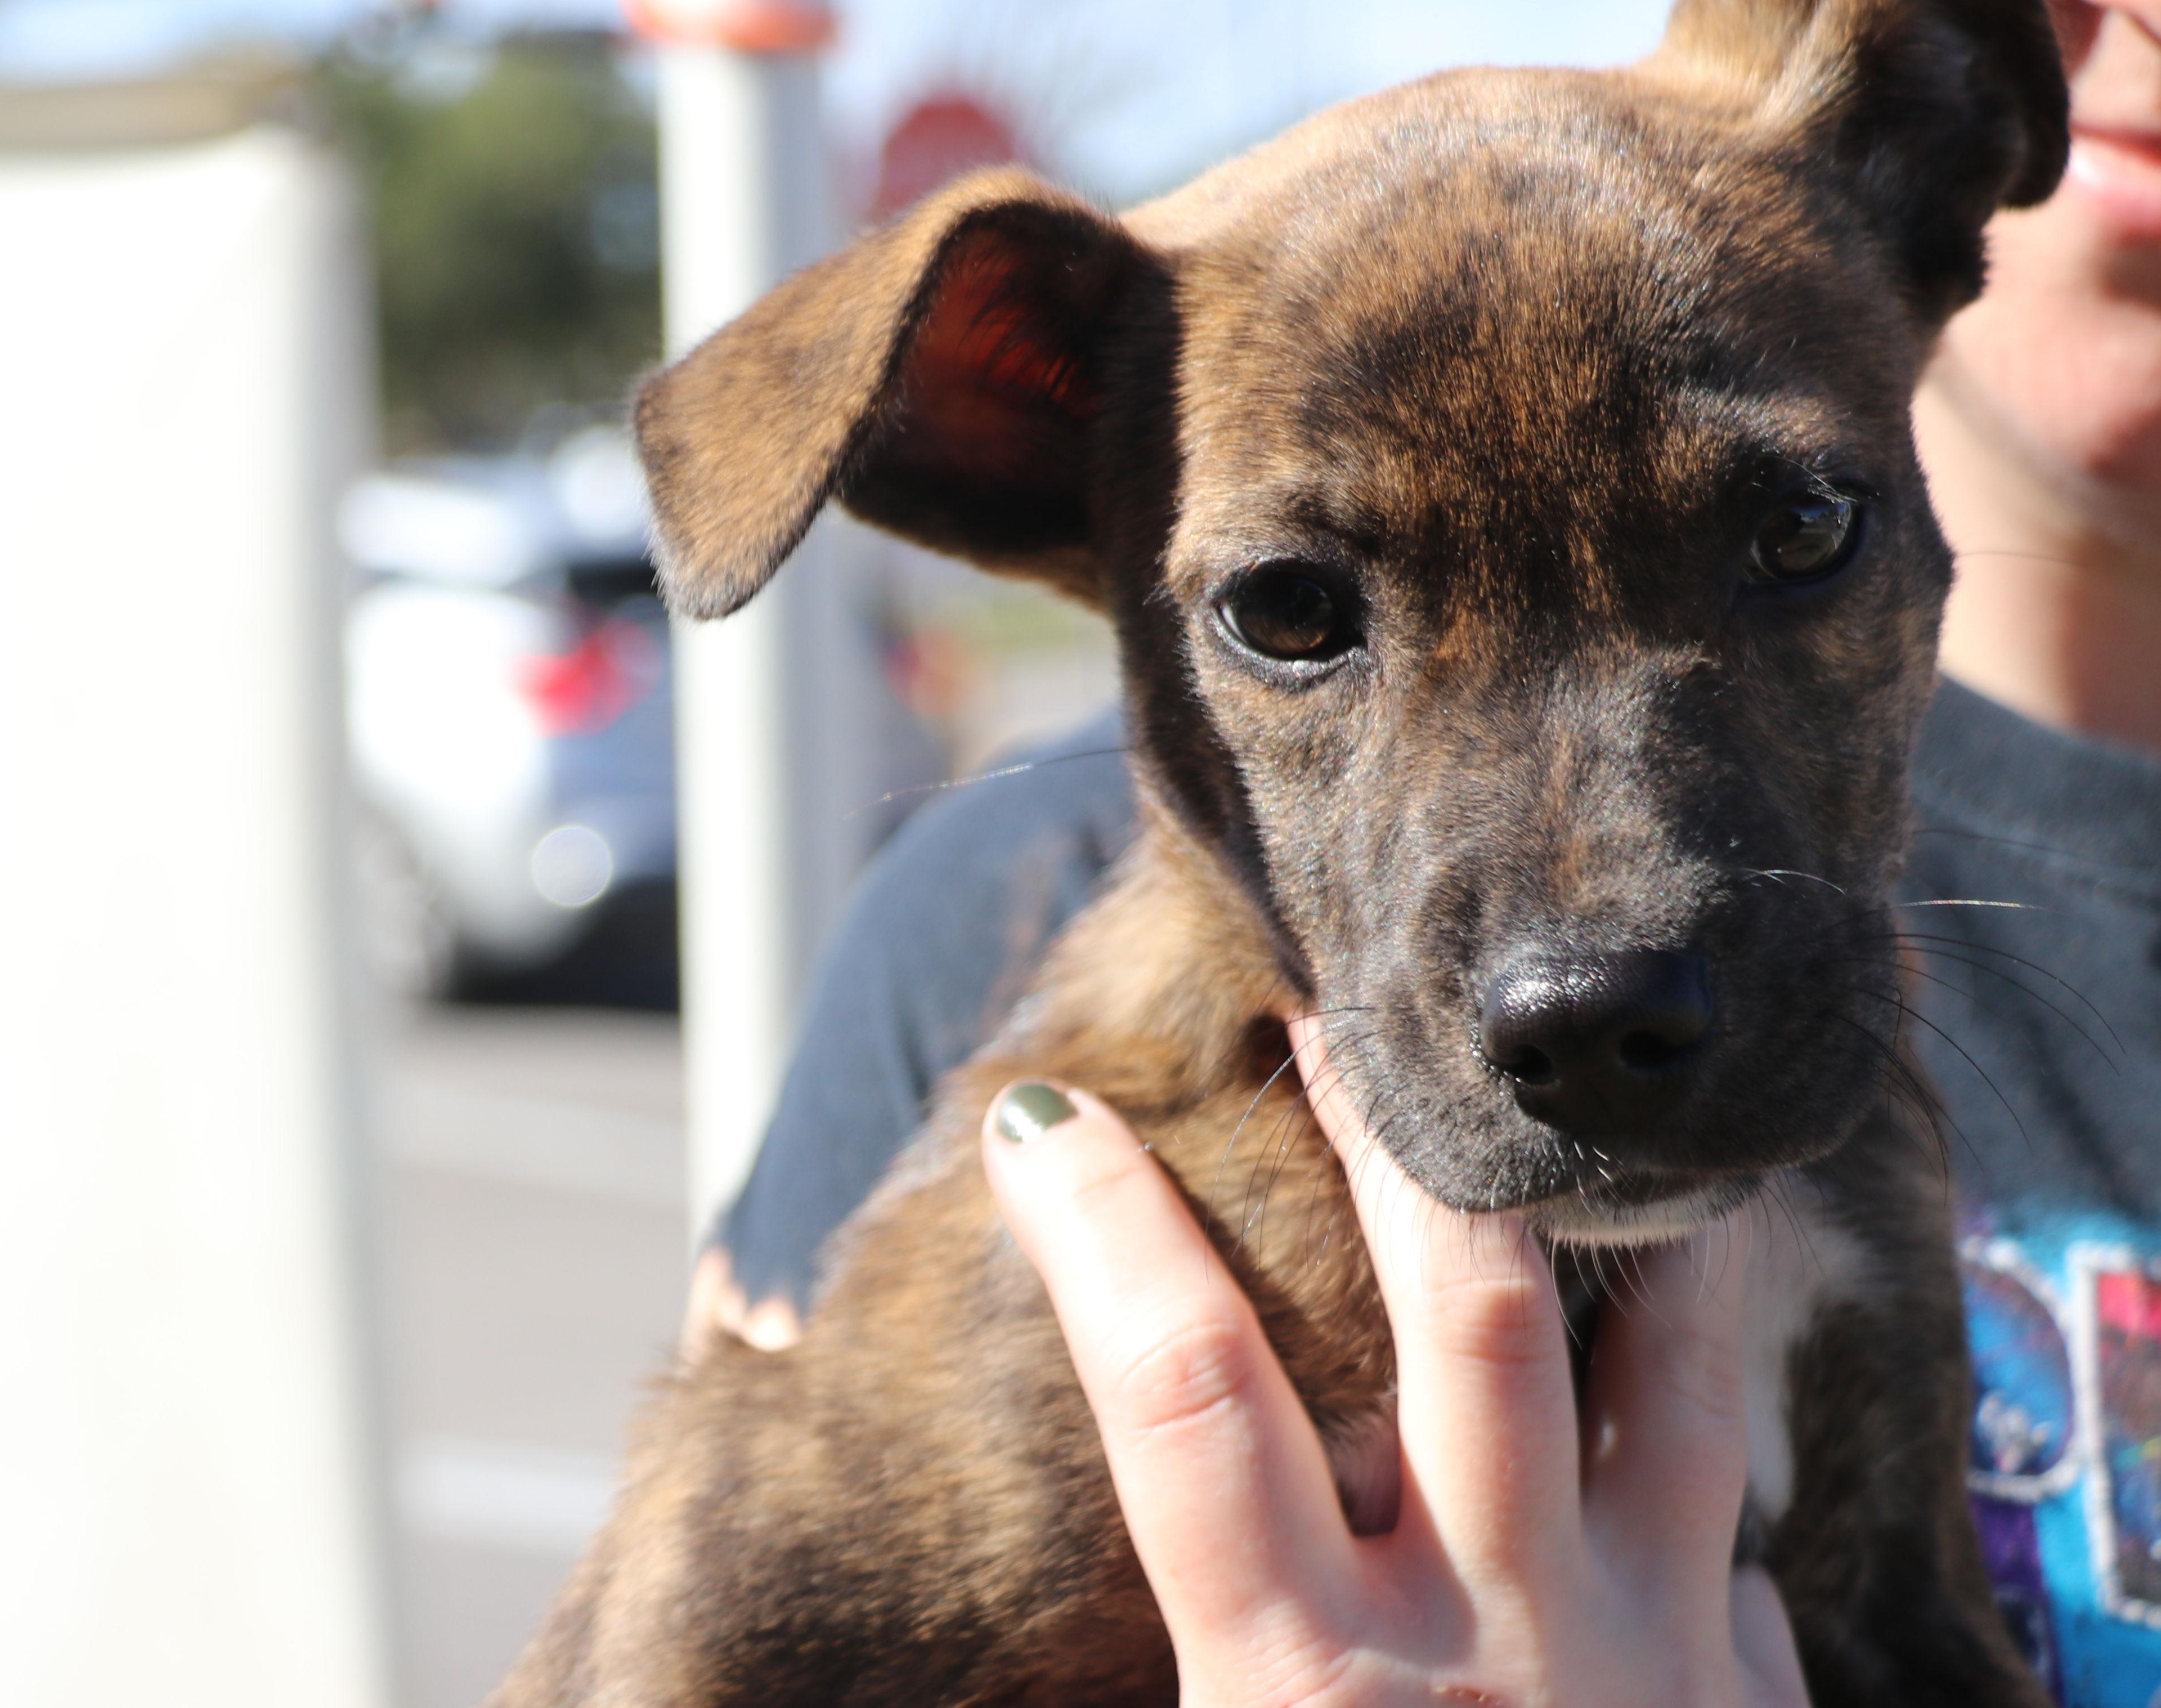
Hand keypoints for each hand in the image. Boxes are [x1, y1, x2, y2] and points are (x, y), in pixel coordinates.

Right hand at [979, 1027, 1809, 1707]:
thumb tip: (918, 1692)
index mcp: (1311, 1689)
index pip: (1178, 1388)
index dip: (1094, 1228)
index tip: (1036, 1118)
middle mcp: (1496, 1645)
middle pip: (1467, 1309)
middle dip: (1392, 1138)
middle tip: (1328, 1022)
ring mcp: (1656, 1664)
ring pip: (1675, 1370)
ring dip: (1625, 1228)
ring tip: (1575, 1122)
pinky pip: (1744, 1541)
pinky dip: (1700, 1462)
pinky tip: (1666, 1414)